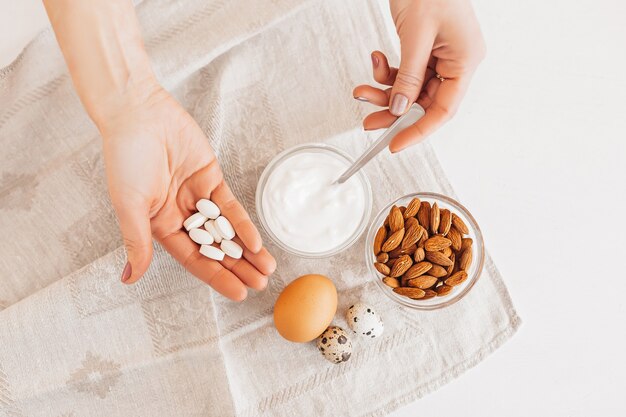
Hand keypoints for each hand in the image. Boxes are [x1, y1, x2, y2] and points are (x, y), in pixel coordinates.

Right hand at [99, 83, 275, 300]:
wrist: (139, 113)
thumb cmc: (126, 159)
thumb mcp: (129, 205)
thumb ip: (136, 241)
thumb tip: (129, 278)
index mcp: (160, 226)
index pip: (193, 260)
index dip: (216, 277)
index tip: (238, 293)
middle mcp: (181, 216)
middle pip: (215, 249)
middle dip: (238, 268)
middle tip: (260, 285)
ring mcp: (198, 198)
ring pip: (227, 231)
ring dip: (247, 250)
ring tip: (267, 268)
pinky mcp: (211, 179)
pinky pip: (231, 207)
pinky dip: (244, 224)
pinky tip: (257, 241)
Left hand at [353, 0, 485, 151]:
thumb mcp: (417, 35)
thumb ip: (409, 75)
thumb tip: (399, 108)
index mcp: (465, 61)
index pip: (443, 109)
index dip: (419, 131)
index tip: (395, 144)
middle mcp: (456, 62)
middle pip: (423, 102)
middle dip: (393, 111)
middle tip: (368, 122)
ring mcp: (441, 56)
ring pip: (411, 89)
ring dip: (384, 91)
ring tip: (362, 90)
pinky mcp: (426, 49)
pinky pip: (406, 71)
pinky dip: (387, 71)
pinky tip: (376, 59)